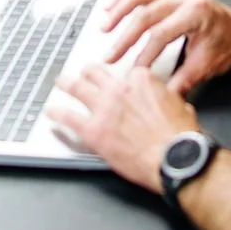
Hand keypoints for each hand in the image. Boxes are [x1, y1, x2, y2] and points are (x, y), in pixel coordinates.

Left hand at [52, 63, 197, 191]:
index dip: (123, 80)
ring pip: (77, 88)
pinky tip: (50, 113)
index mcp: (141, 79)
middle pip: (96, 73)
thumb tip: (167, 99)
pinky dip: (57, 114)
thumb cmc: (180, 136)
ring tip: (59, 82)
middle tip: (83, 73)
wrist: (174, 158)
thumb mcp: (179, 103)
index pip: (125, 72)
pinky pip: (69, 118)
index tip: (120, 84)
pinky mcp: (94, 130)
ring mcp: (104, 108)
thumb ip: (166, 96)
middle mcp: (119, 88)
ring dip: (66, 84)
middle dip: (88, 72)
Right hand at [103, 0, 230, 93]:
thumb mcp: (206, 66)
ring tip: (104, 27)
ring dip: (119, 10)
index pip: (161, 33)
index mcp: (196, 12)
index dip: (144, 54)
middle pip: (147, 12)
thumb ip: (181, 81)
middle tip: (111, 55)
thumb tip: (159, 96)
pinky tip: (111, 6)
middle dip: (125, 36)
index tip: (133, 71)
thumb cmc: (228, 45)